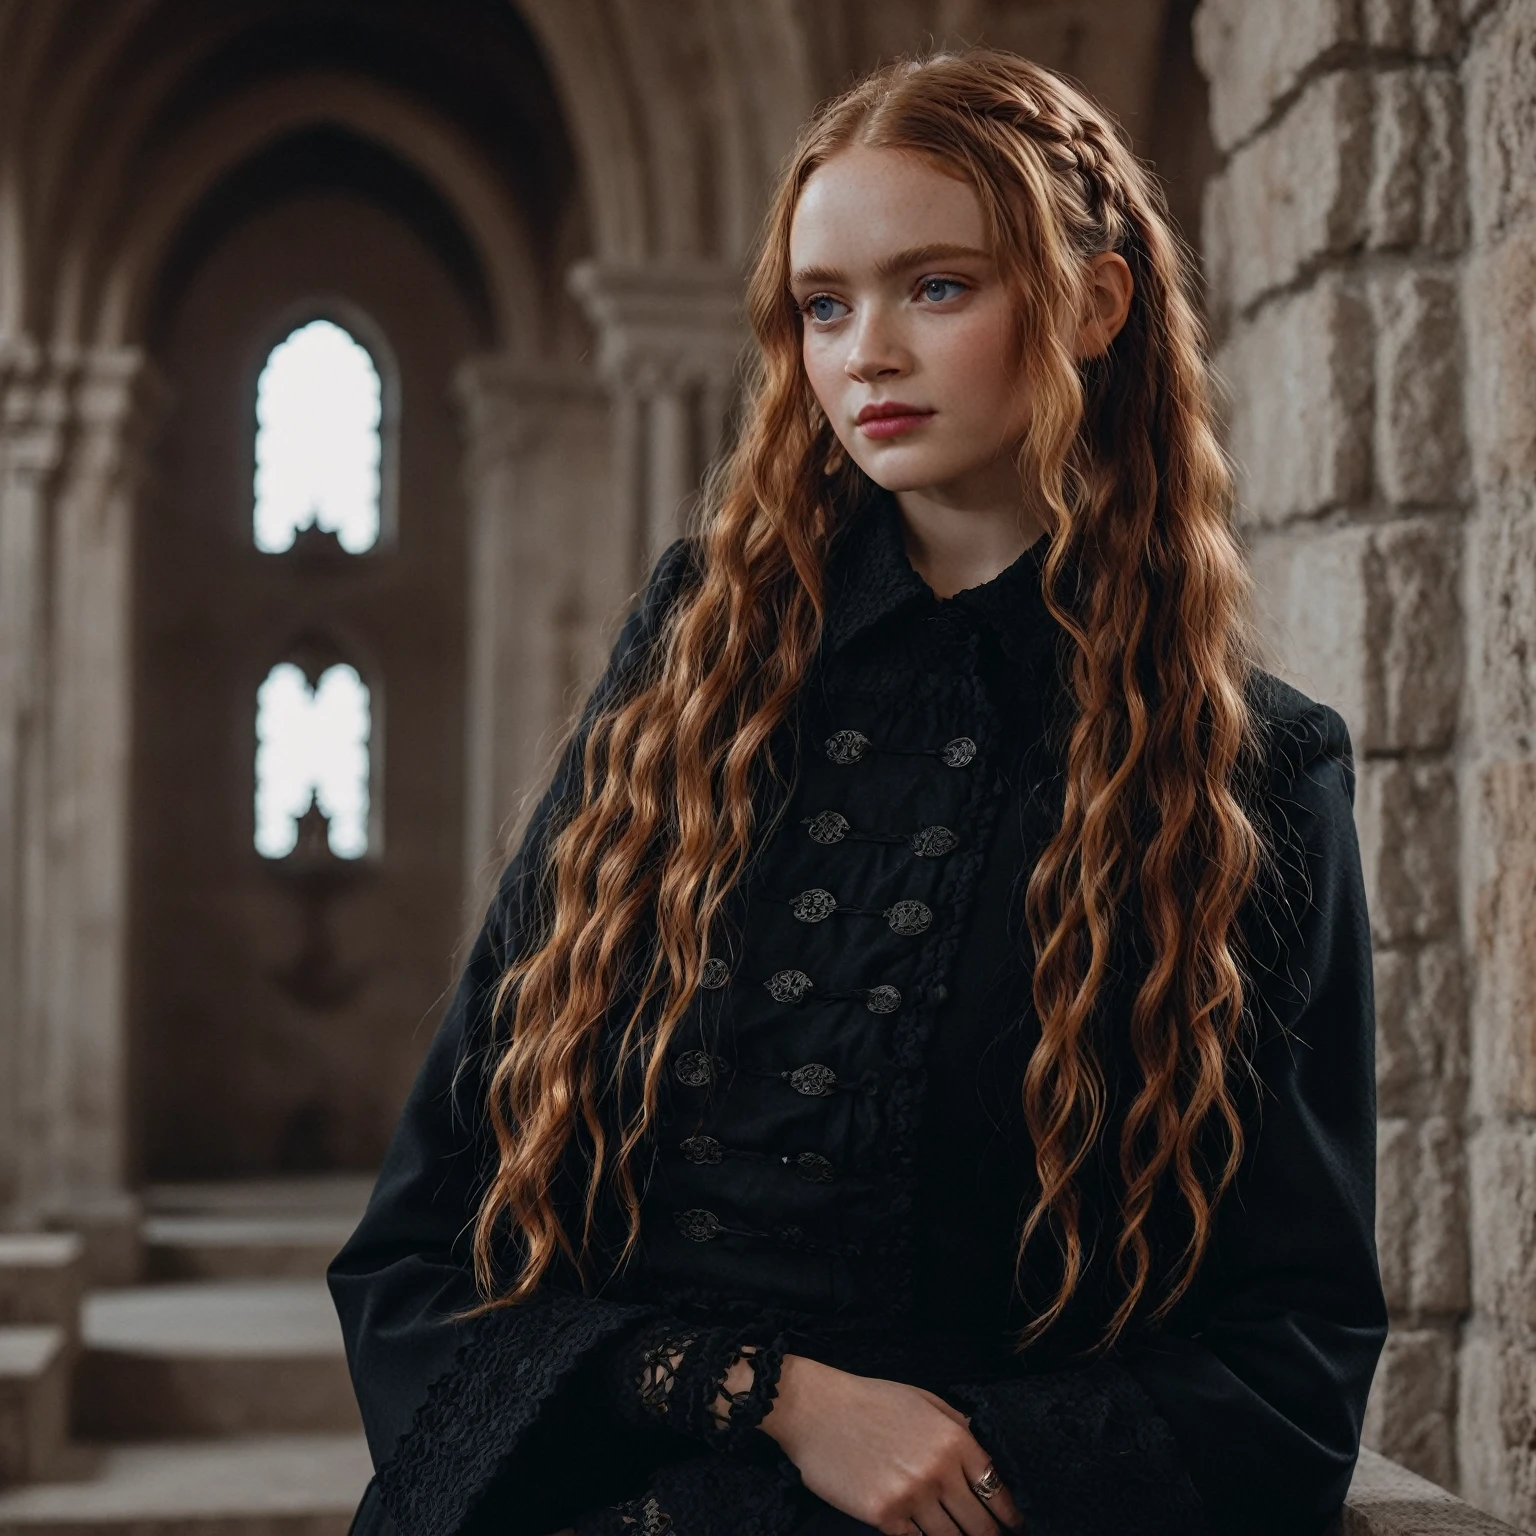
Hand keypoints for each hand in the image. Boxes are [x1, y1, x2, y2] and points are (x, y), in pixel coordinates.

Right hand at [761, 1353, 1023, 1534]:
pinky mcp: (884, 1517)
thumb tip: (982, 1447)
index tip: (1014, 1526)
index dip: (1009, 1514)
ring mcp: (912, 1496)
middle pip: (979, 1525)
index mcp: (954, 1438)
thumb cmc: (869, 1400)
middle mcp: (939, 1470)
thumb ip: (957, 1425)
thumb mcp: (922, 1399)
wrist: (815, 1409)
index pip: (995, 1488)